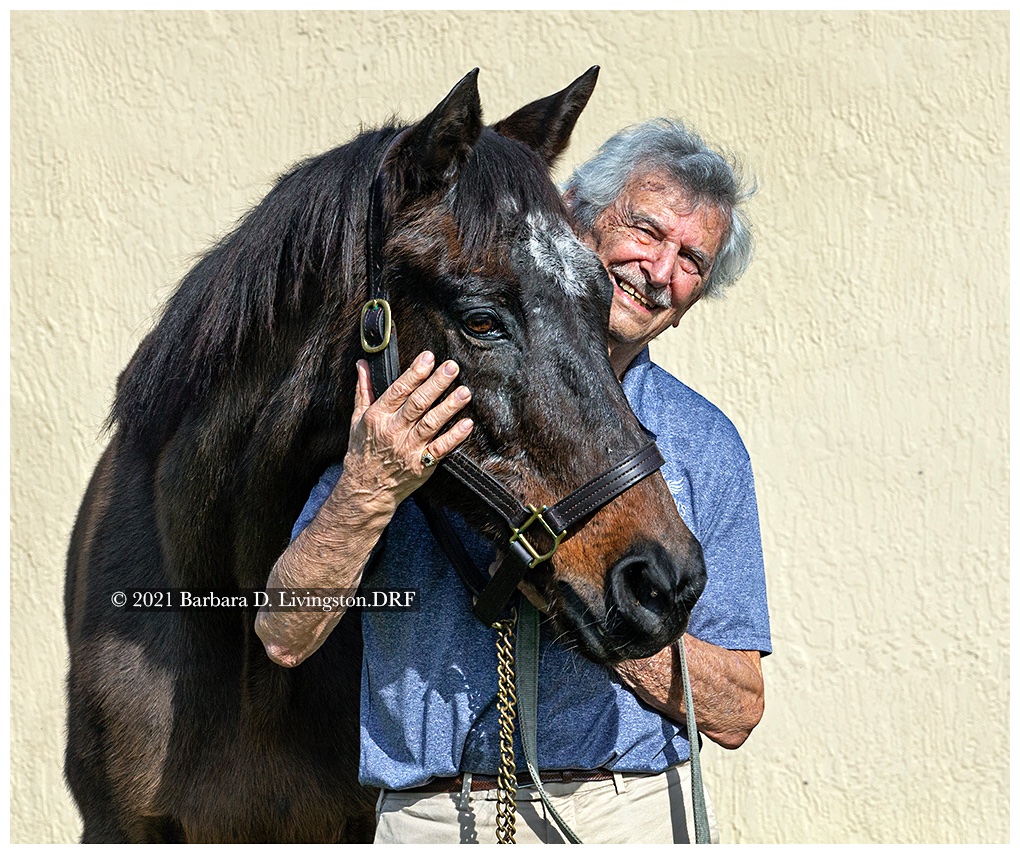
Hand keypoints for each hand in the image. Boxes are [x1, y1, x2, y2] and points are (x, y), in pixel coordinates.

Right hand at [342, 351, 473, 511]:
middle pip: (417, 404)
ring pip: (431, 424)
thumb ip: (363, 390)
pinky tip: (467, 424)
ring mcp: (408, 448)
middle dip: (436, 384)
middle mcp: (393, 431)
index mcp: (377, 417)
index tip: (429, 357)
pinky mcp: (421, 464)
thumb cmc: (363, 451)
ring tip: (464, 391)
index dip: (414, 372)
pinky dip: (454, 437)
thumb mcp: (357, 419)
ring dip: (449, 407)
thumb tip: (363, 364)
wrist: (365, 489)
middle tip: (452, 367)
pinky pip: (440, 449)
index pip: (398, 390)